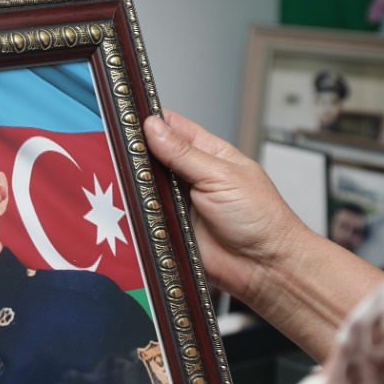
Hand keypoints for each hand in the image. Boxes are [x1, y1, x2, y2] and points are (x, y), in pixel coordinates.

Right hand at [145, 110, 383, 359]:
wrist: (265, 269)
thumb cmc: (262, 220)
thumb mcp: (221, 176)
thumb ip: (184, 153)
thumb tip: (153, 126)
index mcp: (208, 154)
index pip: (173, 127)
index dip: (151, 119)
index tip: (126, 115)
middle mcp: (191, 177)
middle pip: (152, 157)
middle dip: (136, 153)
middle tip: (118, 149)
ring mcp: (178, 204)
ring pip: (144, 187)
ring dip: (135, 184)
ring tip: (125, 178)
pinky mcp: (169, 230)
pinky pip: (144, 218)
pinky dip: (135, 213)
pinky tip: (128, 206)